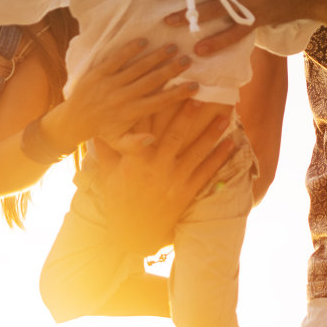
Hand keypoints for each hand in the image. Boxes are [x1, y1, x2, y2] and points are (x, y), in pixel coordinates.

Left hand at [53, 39, 196, 147]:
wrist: (74, 119)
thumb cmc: (103, 131)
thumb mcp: (119, 142)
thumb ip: (136, 144)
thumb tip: (154, 139)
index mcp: (131, 113)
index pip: (160, 102)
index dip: (179, 93)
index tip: (195, 85)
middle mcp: (123, 97)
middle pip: (152, 80)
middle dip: (171, 69)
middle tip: (188, 59)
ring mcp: (110, 83)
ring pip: (137, 67)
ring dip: (156, 56)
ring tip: (172, 47)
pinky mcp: (99, 73)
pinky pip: (116, 59)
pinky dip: (129, 50)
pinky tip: (143, 41)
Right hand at [90, 101, 236, 251]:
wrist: (134, 234)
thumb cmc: (119, 202)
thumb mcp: (108, 176)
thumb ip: (104, 151)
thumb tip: (96, 128)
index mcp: (135, 162)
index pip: (145, 130)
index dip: (154, 110)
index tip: (163, 91)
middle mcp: (156, 169)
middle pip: (175, 137)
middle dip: (187, 116)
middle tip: (198, 96)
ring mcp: (174, 181)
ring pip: (196, 152)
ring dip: (211, 133)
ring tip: (225, 115)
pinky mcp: (187, 192)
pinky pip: (206, 172)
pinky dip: (220, 158)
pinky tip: (231, 144)